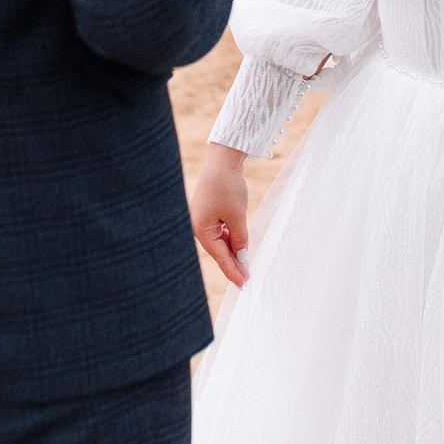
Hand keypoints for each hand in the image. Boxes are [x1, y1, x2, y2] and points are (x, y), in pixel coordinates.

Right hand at [190, 141, 250, 285]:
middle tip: (246, 279)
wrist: (222, 159)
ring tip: (245, 265)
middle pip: (218, 250)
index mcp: (200, 229)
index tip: (243, 284)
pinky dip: (230, 237)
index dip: (233, 271)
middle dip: (233, 263)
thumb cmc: (227, 187)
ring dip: (232, 250)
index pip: (219, 256)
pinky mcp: (208, 210)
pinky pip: (220, 230)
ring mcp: (201, 218)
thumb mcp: (238, 216)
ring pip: (219, 240)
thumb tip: (241, 256)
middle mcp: (197, 225)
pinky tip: (238, 245)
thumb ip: (240, 238)